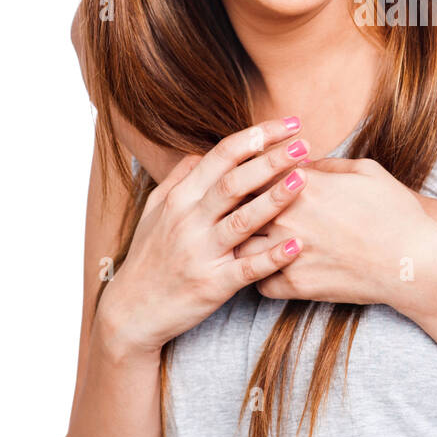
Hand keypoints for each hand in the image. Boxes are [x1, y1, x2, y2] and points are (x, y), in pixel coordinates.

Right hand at [98, 119, 311, 356]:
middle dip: (271, 160)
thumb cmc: (149, 257)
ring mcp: (201, 253)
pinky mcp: (212, 285)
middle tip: (305, 144)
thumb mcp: (154, 212)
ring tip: (304, 180)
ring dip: (275, 199)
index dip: (256, 136)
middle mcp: (189, 221)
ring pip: (243, 221)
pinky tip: (298, 245)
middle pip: (234, 182)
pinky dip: (273, 257)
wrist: (131, 312)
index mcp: (180, 198)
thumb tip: (202, 153)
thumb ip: (179, 179)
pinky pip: (247, 269)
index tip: (288, 124)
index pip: (222, 155)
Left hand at [234, 158, 436, 311]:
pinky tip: (269, 269)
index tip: (252, 177)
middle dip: (236, 208)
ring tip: (249, 242)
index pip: (253, 170)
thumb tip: (300, 161)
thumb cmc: (395, 211)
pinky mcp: (295, 285)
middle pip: (238, 208)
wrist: (413, 261)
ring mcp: (288, 252)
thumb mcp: (366, 171)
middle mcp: (289, 216)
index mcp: (304, 183)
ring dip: (243, 243)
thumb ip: (326, 163)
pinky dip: (259, 276)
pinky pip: (258, 282)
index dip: (249, 172)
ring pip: (239, 247)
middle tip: (237, 210)